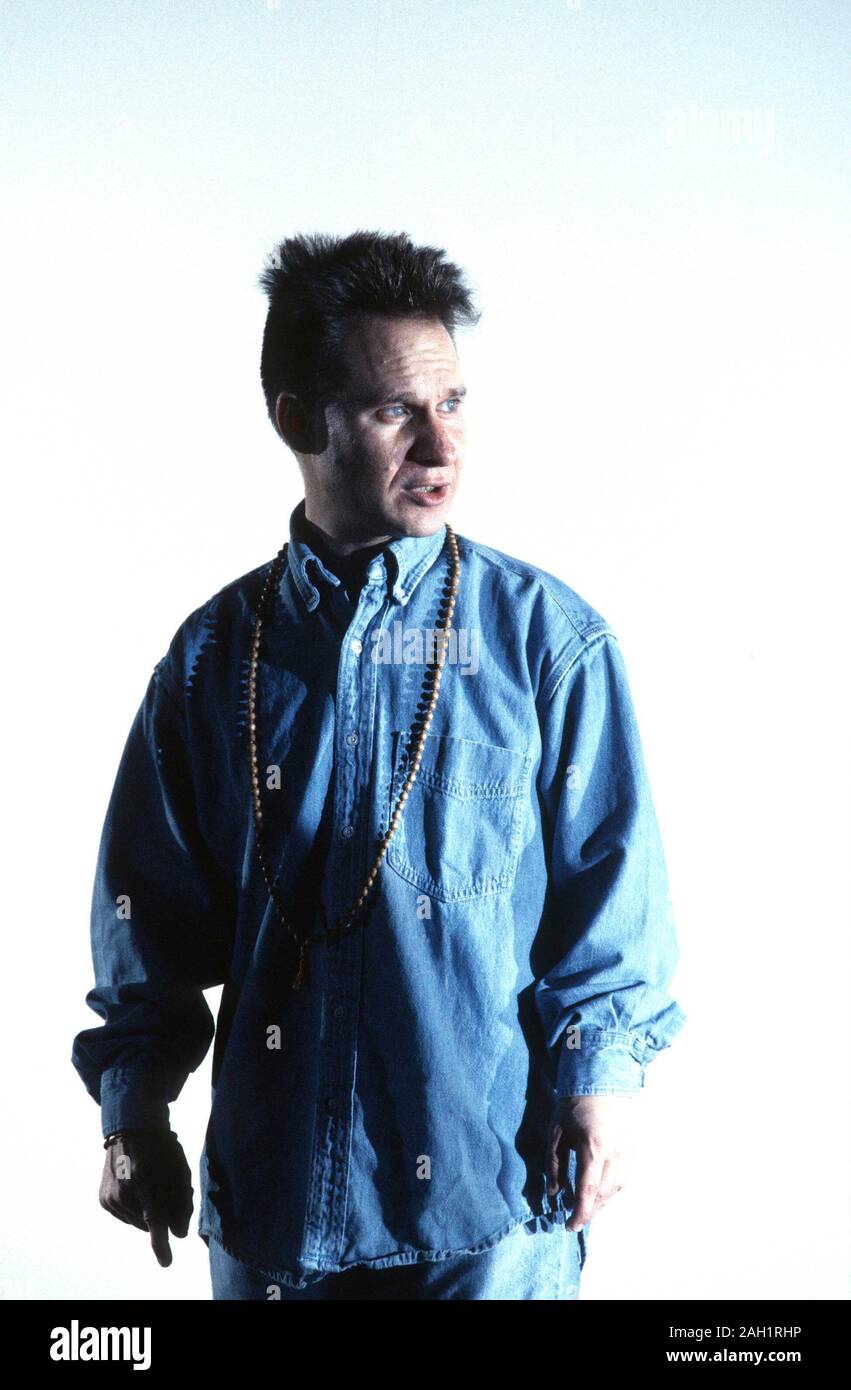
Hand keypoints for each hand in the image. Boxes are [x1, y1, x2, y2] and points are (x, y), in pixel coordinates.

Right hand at [99, 1129, 193, 1266]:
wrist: (130, 1129)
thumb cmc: (161, 1148)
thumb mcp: (180, 1170)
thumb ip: (182, 1203)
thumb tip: (180, 1234)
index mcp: (146, 1182)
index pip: (156, 1219)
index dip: (161, 1243)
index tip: (166, 1262)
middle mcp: (124, 1193)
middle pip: (150, 1222)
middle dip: (163, 1214)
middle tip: (167, 1190)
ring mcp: (111, 1198)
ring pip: (137, 1222)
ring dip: (148, 1212)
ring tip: (150, 1185)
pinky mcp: (103, 1200)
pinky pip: (125, 1216)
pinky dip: (135, 1208)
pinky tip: (137, 1188)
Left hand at [546, 1094, 637, 1231]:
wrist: (602, 1079)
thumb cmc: (574, 1104)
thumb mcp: (557, 1132)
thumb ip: (555, 1164)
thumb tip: (555, 1193)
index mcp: (593, 1147)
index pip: (588, 1190)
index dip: (579, 1213)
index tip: (570, 1225)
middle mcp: (615, 1152)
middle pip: (604, 1194)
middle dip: (590, 1210)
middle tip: (575, 1218)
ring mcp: (628, 1150)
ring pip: (617, 1188)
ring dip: (602, 1202)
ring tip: (586, 1207)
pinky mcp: (634, 1148)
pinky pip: (625, 1177)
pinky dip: (612, 1189)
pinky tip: (600, 1190)